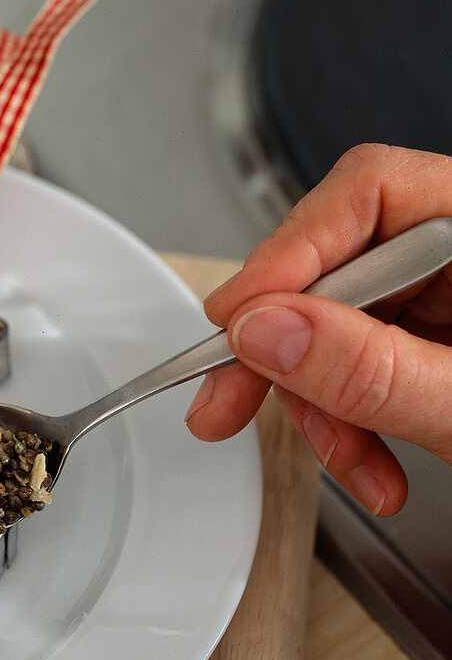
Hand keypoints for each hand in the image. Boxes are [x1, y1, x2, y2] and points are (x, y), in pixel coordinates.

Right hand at [185, 144, 451, 515]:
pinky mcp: (438, 340)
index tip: (243, 321)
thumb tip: (266, 330)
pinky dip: (352, 422)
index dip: (292, 251)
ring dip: (322, 405)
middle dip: (285, 349)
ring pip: (339, 324)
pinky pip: (362, 364)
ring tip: (347, 464)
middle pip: (340, 264)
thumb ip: (374, 369)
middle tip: (228, 398)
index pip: (370, 192)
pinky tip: (372, 468)